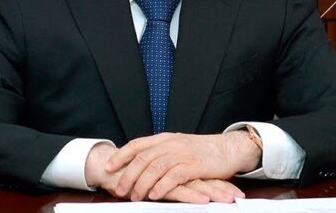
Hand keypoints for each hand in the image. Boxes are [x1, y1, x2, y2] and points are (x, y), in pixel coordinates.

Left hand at [105, 131, 260, 200]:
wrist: (227, 149)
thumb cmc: (202, 151)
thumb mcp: (178, 147)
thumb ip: (160, 153)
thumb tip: (140, 163)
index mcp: (164, 138)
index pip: (137, 145)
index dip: (121, 156)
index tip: (108, 167)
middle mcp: (170, 144)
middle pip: (142, 158)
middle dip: (128, 175)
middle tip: (119, 189)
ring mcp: (182, 153)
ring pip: (154, 168)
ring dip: (142, 184)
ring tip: (134, 196)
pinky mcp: (193, 165)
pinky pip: (173, 176)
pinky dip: (161, 186)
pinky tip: (154, 195)